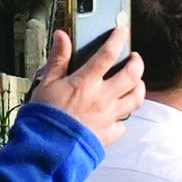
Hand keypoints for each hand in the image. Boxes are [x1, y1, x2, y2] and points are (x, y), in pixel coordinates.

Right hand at [24, 24, 144, 144]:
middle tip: (134, 58)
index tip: (123, 31)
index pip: (108, 54)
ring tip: (134, 82)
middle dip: (137, 62)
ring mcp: (108, 117)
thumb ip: (58, 59)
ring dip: (138, 87)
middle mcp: (101, 98)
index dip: (118, 39)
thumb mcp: (46, 84)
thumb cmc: (44, 117)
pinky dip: (123, 118)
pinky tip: (117, 114)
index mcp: (85, 83)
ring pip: (135, 98)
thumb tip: (62, 37)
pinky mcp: (108, 134)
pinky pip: (124, 124)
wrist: (46, 149)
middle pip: (132, 75)